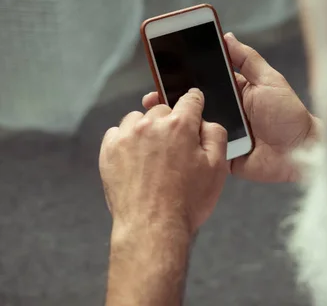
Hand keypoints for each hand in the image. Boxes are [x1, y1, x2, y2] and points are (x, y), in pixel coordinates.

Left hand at [100, 88, 228, 237]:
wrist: (152, 227)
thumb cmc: (187, 201)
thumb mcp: (217, 168)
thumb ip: (216, 135)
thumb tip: (205, 121)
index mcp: (180, 125)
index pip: (190, 99)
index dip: (195, 101)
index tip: (194, 104)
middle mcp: (151, 124)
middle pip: (163, 109)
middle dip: (171, 122)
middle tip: (176, 148)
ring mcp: (126, 136)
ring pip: (139, 119)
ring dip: (147, 130)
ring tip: (154, 155)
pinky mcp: (108, 150)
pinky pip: (118, 133)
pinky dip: (127, 141)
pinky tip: (136, 161)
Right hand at [142, 33, 319, 182]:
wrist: (302, 152)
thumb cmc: (289, 114)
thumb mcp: (270, 80)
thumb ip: (248, 60)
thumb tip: (226, 36)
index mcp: (235, 92)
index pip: (205, 81)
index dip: (186, 76)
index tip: (164, 69)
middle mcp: (226, 112)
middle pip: (195, 105)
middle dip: (173, 99)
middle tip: (153, 95)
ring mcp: (223, 135)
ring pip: (194, 128)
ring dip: (177, 123)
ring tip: (157, 117)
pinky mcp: (223, 157)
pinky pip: (202, 151)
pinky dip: (188, 147)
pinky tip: (172, 142)